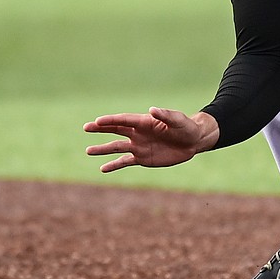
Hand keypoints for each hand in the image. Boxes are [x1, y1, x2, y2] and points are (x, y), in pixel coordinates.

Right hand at [84, 107, 218, 172]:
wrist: (193, 141)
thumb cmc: (186, 127)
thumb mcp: (178, 120)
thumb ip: (165, 115)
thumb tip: (153, 110)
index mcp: (144, 121)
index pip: (124, 120)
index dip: (110, 121)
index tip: (97, 122)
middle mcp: (138, 133)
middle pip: (115, 130)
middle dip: (101, 129)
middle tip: (86, 128)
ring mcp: (139, 146)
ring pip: (117, 147)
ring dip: (103, 149)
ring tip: (88, 151)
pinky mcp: (143, 158)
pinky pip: (125, 162)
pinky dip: (114, 165)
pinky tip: (103, 169)